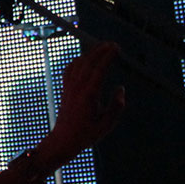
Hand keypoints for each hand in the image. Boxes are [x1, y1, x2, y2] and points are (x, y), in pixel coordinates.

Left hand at [46, 41, 125, 158]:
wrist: (64, 139)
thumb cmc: (86, 134)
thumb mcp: (106, 124)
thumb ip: (116, 106)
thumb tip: (120, 88)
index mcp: (89, 95)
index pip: (99, 70)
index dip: (107, 57)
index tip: (116, 48)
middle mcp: (77, 87)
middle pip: (88, 62)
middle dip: (100, 50)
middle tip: (112, 44)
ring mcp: (69, 87)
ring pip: (78, 64)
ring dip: (90, 53)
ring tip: (101, 47)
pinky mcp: (65, 89)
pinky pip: (69, 70)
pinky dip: (77, 61)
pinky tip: (82, 59)